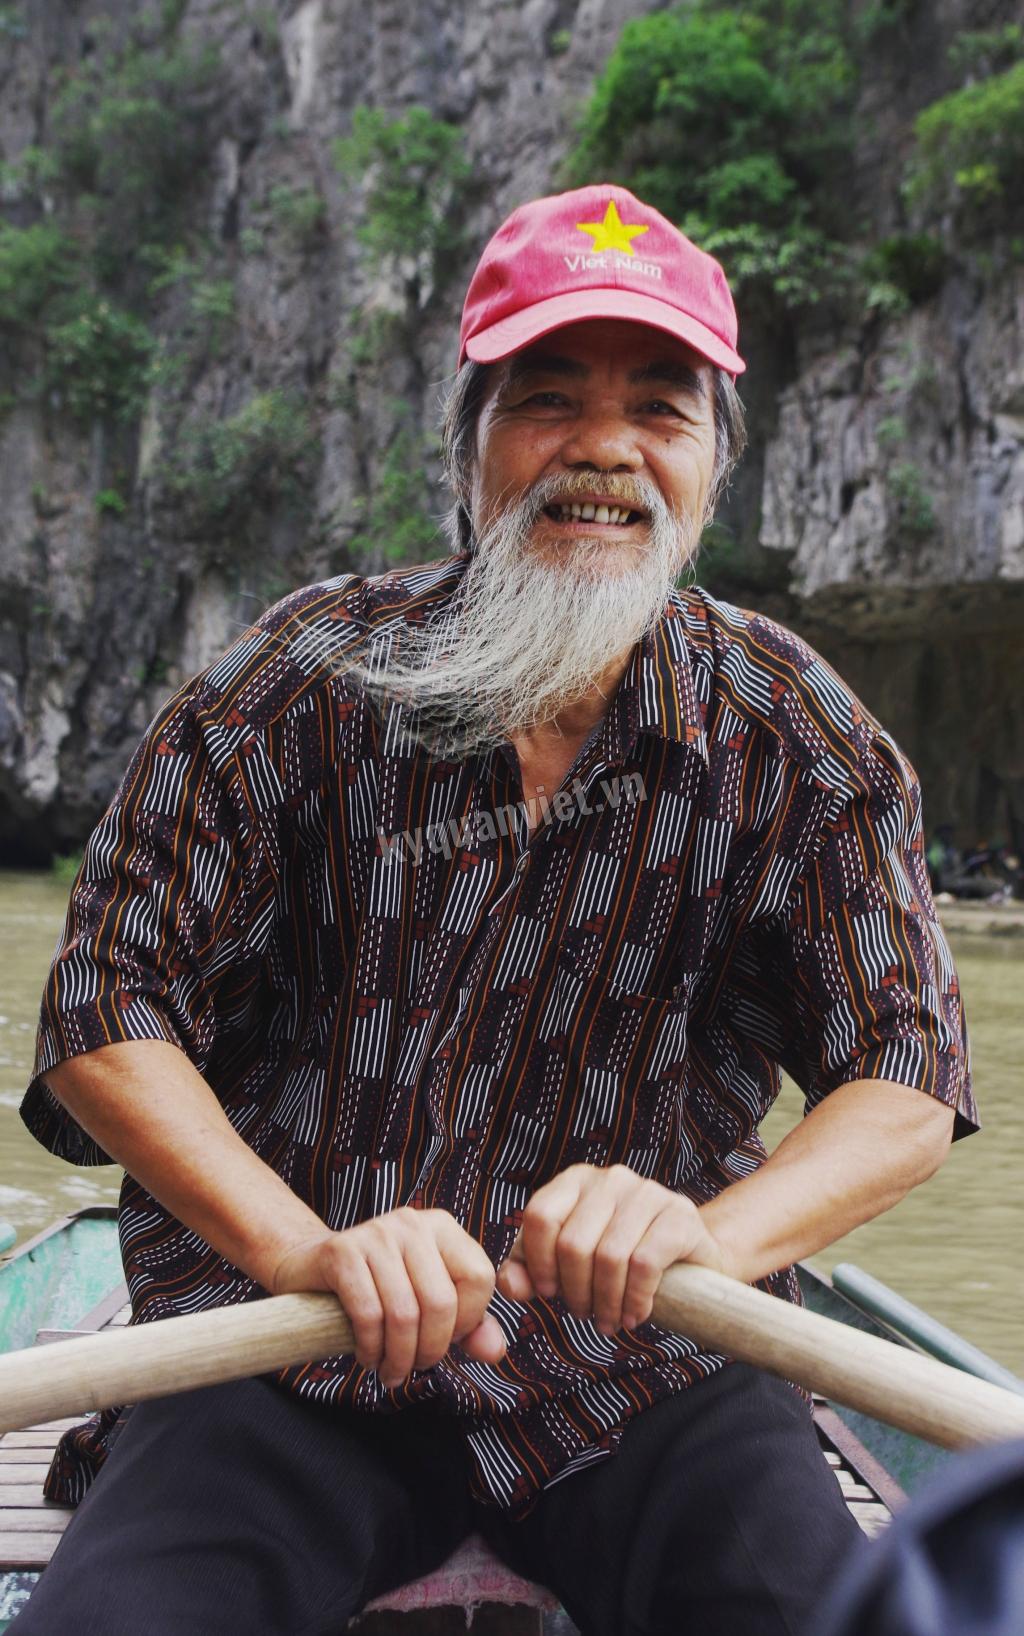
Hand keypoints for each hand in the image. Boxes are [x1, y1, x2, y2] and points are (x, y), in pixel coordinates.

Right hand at [270, 1207, 506, 1386]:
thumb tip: (494, 1350)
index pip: (479, 1278)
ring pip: (404, 1313)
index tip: (445, 1339)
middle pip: (440, 1302)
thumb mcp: (429, 1302)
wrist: (313, 1267)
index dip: (466, 1321)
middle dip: (429, 1350)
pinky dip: (370, 1348)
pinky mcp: (342, 1251)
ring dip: (398, 1357)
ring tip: (390, 1371)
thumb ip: (468, 1325)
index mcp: (443, 1227)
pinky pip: (368, 1314)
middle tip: (414, 1368)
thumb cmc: (380, 1289)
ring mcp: (376, 1232)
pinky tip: (368, 1357)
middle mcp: (413, 1222)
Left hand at [495, 1164, 725, 1332]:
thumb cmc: (617, 1259)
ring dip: (605, 1303)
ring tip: (609, 1322)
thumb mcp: (566, 1262)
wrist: (687, 1256)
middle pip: (573, 1243)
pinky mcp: (679, 1215)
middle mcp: (611, 1178)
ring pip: (609, 1257)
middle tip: (585, 1315)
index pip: (540, 1216)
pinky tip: (634, 1315)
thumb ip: (529, 1270)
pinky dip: (634, 1300)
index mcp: (576, 1180)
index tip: (549, 1294)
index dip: (539, 1263)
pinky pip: (645, 1264)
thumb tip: (511, 1287)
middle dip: (575, 1292)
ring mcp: (648, 1192)